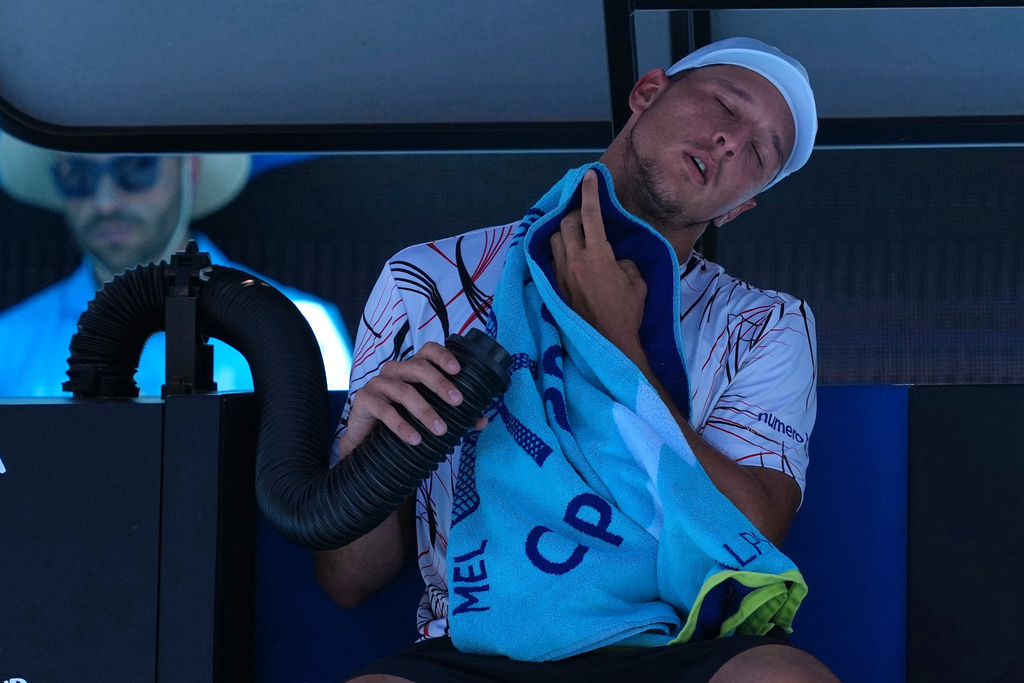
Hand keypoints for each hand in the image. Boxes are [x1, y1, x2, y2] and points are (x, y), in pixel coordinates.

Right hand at [339, 342, 487, 457]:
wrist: (367, 439)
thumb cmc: (402, 418)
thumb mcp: (428, 415)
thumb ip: (455, 415)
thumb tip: (483, 420)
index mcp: (412, 368)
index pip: (427, 351)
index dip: (442, 356)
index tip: (458, 370)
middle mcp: (395, 371)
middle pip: (418, 368)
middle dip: (440, 384)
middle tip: (458, 402)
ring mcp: (378, 384)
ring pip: (403, 391)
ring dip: (424, 410)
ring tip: (440, 429)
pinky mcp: (364, 400)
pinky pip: (384, 410)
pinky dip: (401, 425)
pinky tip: (415, 438)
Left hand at [550, 169, 647, 359]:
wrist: (612, 341)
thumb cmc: (628, 311)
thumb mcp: (636, 279)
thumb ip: (623, 260)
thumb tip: (614, 256)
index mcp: (597, 255)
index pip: (590, 214)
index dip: (589, 191)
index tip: (589, 176)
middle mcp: (574, 261)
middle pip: (566, 222)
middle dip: (574, 211)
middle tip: (584, 210)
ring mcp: (562, 274)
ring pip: (554, 239)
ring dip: (564, 230)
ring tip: (575, 231)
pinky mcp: (557, 287)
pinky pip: (552, 259)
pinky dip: (559, 249)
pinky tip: (569, 253)